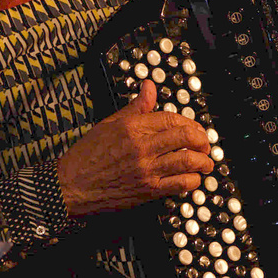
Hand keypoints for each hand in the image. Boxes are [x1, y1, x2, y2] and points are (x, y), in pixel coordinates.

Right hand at [57, 80, 213, 216]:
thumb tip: (149, 86)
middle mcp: (142, 147)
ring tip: (206, 163)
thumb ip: (135, 106)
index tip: (194, 129)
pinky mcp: (148, 191)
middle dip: (202, 140)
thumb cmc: (87, 156)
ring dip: (203, 161)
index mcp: (133, 127)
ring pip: (188, 160)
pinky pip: (180, 184)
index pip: (173, 118)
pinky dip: (192, 181)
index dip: (190, 122)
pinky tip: (192, 179)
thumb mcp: (109, 123)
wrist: (71, 186)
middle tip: (205, 144)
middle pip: (186, 136)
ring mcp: (147, 169)